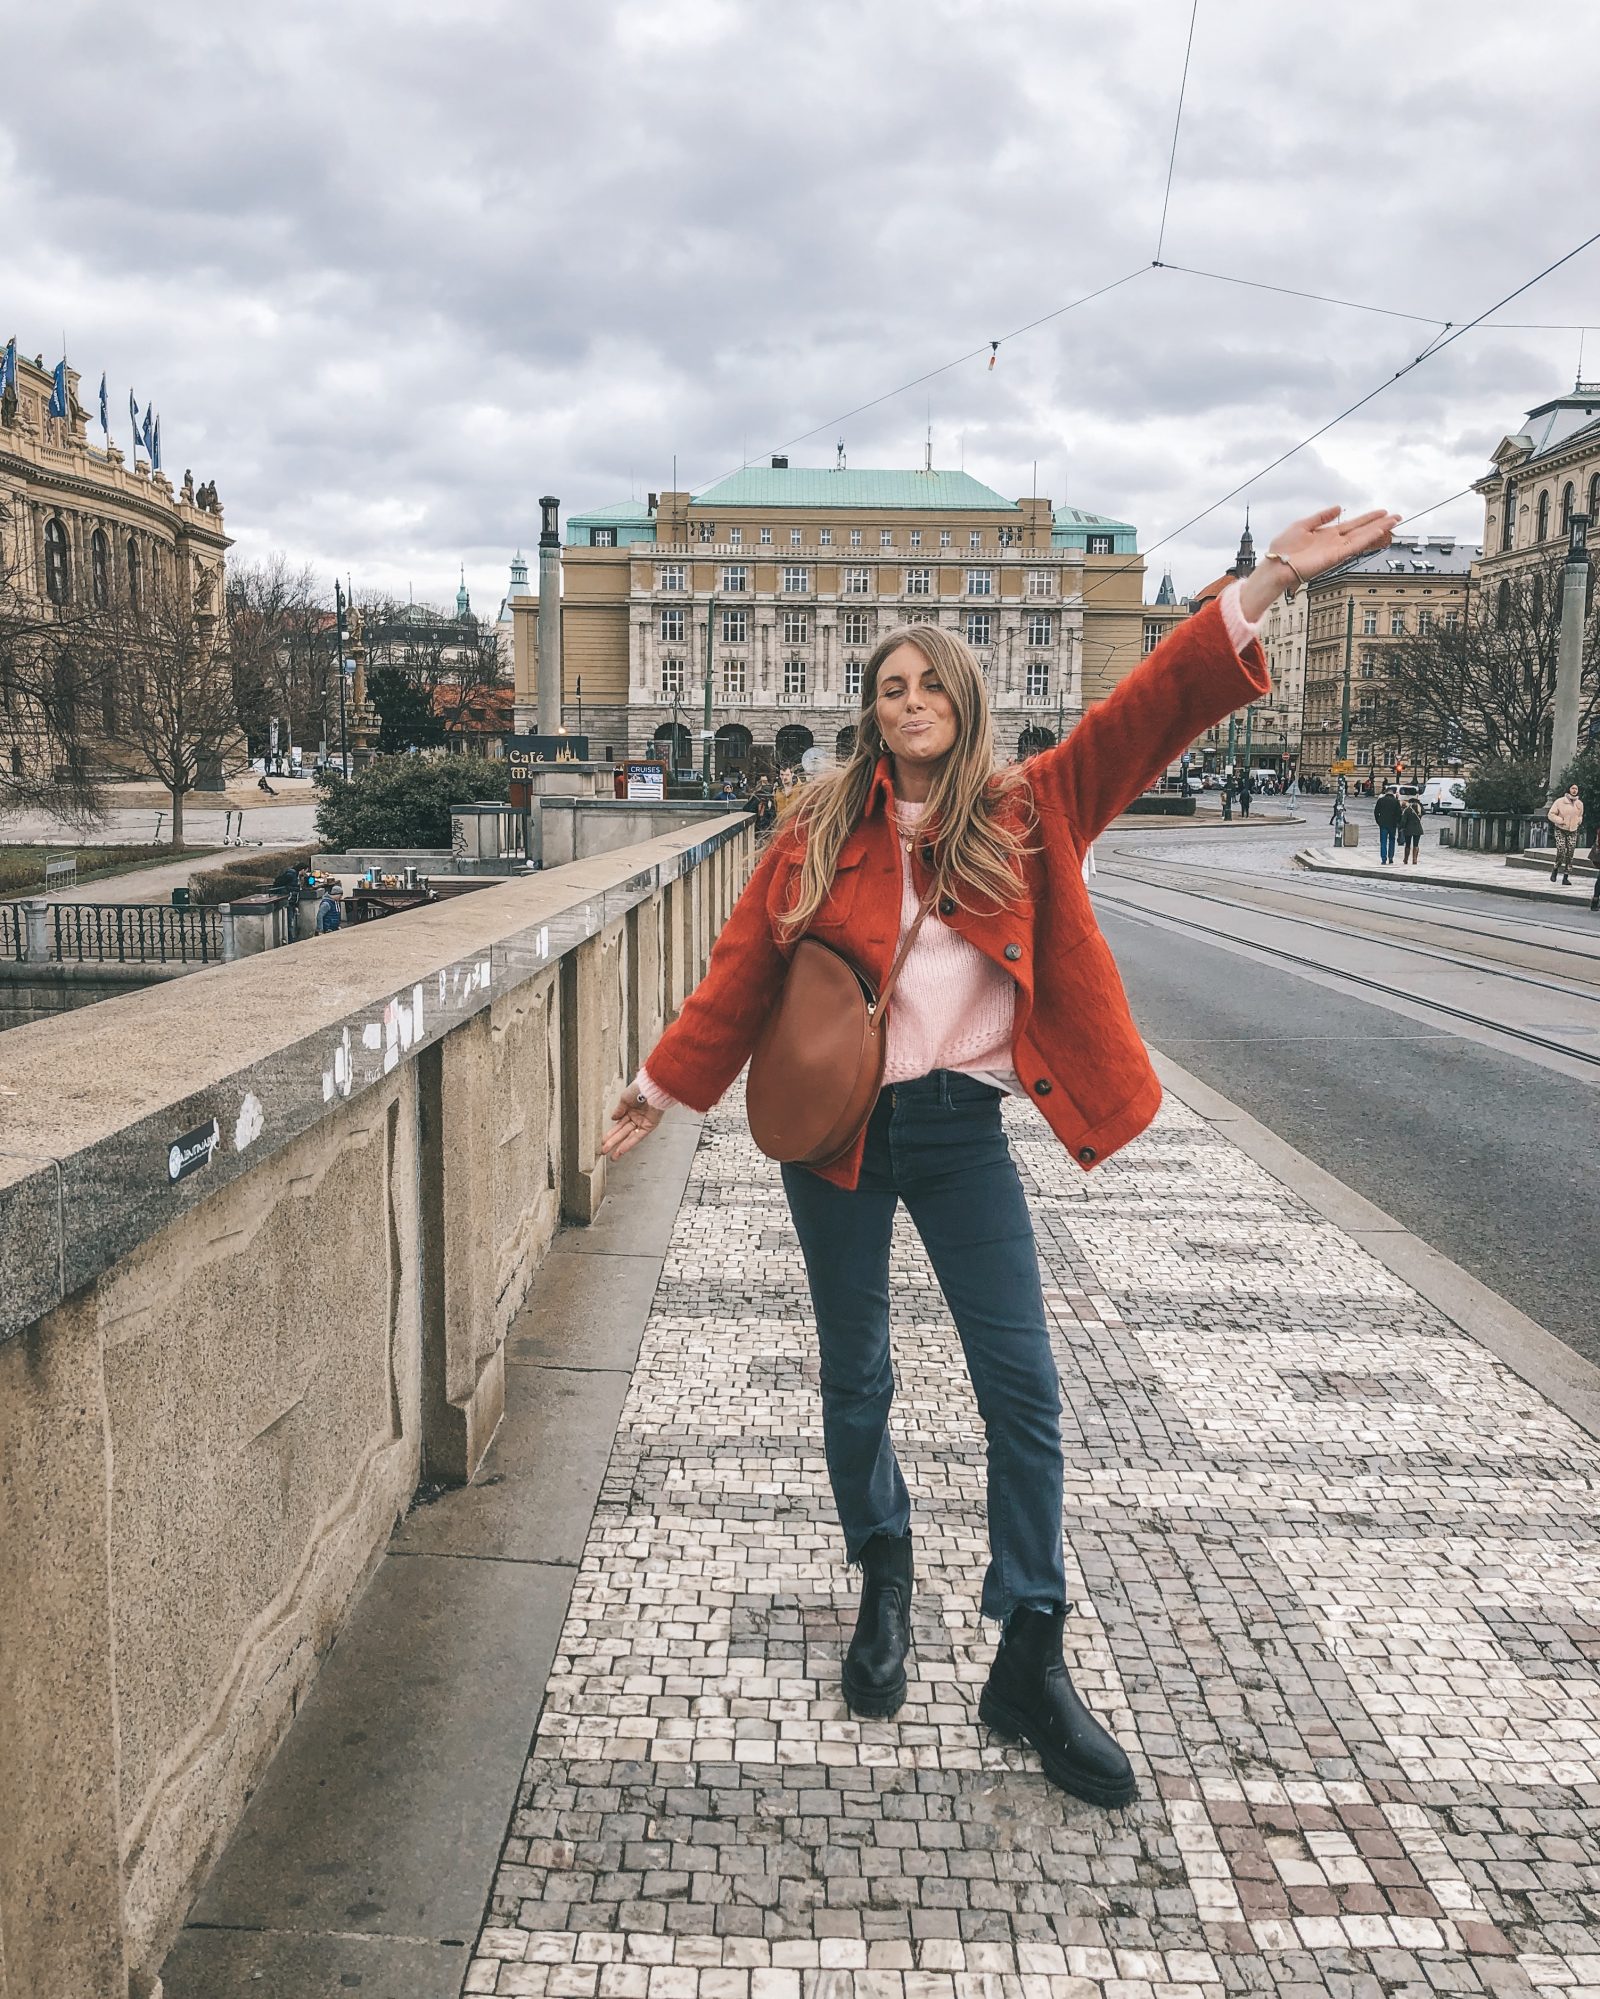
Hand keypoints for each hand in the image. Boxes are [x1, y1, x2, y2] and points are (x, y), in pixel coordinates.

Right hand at [600, 1089, 664, 1160]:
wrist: (652, 1087)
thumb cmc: (639, 1088)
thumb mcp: (624, 1098)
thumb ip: (619, 1110)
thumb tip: (613, 1118)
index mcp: (629, 1109)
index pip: (618, 1125)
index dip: (610, 1133)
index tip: (603, 1140)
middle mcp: (636, 1116)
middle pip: (622, 1132)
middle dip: (612, 1142)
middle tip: (604, 1150)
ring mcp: (642, 1122)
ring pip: (629, 1136)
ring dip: (620, 1146)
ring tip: (612, 1156)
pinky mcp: (649, 1126)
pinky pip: (638, 1137)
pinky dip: (629, 1144)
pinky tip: (622, 1150)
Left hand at [1240, 506, 1401, 622]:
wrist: (1275, 565)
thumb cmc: (1283, 549)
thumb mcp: (1302, 525)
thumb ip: (1321, 516)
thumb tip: (1338, 507)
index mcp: (1328, 535)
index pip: (1353, 525)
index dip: (1368, 518)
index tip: (1383, 512)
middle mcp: (1335, 543)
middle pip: (1362, 531)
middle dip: (1380, 523)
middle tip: (1398, 516)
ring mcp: (1336, 550)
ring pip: (1362, 538)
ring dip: (1379, 529)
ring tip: (1394, 521)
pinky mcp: (1334, 557)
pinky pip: (1354, 546)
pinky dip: (1367, 539)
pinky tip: (1379, 531)